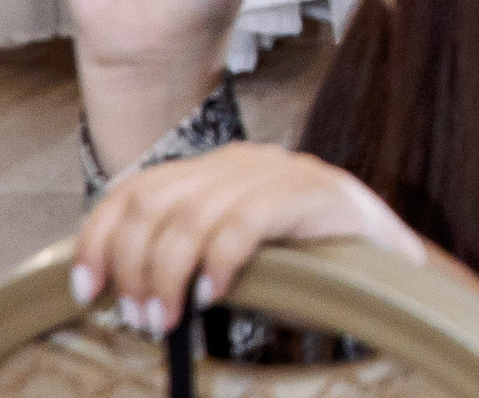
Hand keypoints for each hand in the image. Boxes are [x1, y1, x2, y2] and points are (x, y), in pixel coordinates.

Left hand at [69, 143, 424, 335]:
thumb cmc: (307, 266)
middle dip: (134, 266)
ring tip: (170, 318)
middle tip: (141, 317)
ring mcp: (279, 170)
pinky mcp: (312, 190)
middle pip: (153, 202)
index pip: (134, 189)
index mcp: (216, 169)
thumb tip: (122, 291)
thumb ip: (186, 254)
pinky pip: (245, 223)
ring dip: (167, 276)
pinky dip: (218, 263)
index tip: (86, 289)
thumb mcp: (232, 254)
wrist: (392, 264)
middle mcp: (241, 160)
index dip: (99, 238)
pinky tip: (216, 292)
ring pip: (191, 215)